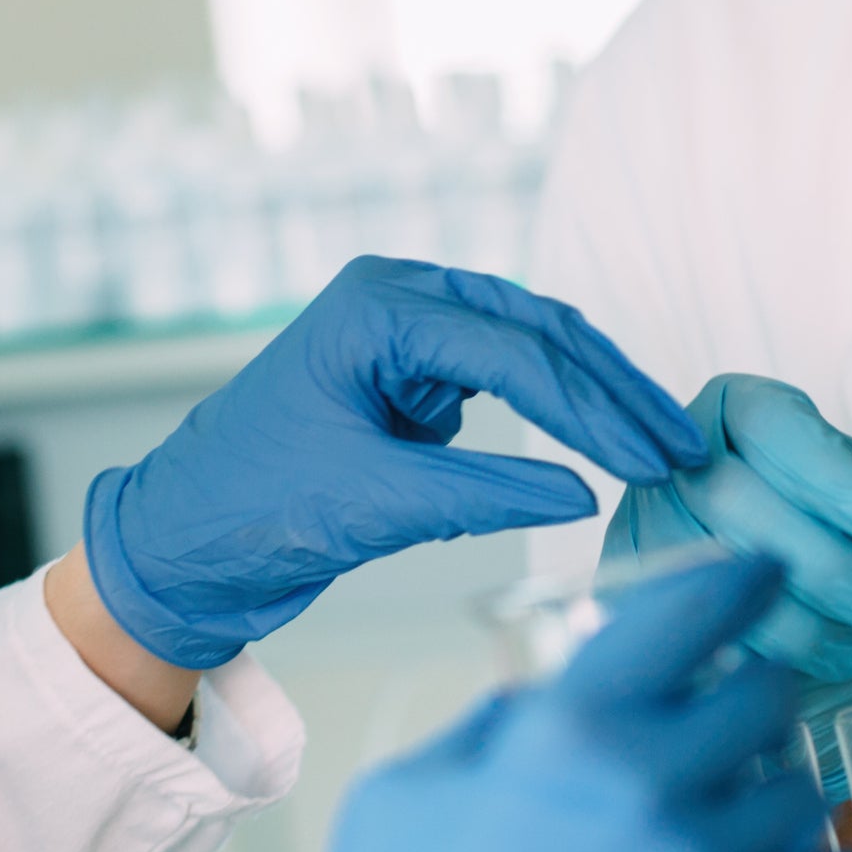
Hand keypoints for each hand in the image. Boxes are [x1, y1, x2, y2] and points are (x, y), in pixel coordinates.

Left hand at [83, 257, 706, 670]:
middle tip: (679, 444)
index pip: (512, 347)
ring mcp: (402, 338)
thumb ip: (484, 496)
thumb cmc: (241, 513)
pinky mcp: (408, 381)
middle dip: (612, 391)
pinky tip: (599, 450)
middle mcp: (393, 302)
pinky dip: (554, 413)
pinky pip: (502, 383)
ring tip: (658, 446)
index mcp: (375, 307)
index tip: (651, 455)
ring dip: (594, 399)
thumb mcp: (373, 506)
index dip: (592, 406)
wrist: (172, 549)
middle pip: (535, 331)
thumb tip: (588, 495)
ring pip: (528, 351)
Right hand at [222, 554, 846, 851]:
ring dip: (775, 800)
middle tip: (740, 725)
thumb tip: (546, 702)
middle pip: (762, 698)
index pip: (687, 614)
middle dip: (755, 702)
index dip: (736, 584)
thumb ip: (491, 732)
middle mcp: (654, 789)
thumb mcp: (404, 805)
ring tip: (735, 831)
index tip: (761, 577)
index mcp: (565, 733)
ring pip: (801, 794)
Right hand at [607, 375, 851, 722]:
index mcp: (743, 418)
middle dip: (825, 559)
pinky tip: (800, 679)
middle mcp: (677, 469)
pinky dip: (746, 658)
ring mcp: (642, 540)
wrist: (838, 675)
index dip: (826, 470)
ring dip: (791, 615)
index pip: (767, 420)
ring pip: (703, 569)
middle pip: (731, 497)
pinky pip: (675, 635)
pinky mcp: (626, 615)